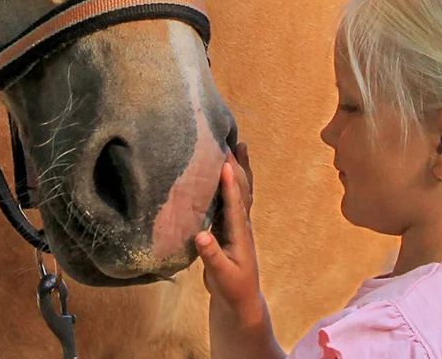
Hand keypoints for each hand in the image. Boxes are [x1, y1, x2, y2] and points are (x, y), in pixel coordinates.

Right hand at [195, 143, 280, 357]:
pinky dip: (233, 181)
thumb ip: (212, 256)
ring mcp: (237, 224)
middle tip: (229, 141)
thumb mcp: (222, 276)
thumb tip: (200, 235)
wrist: (240, 300)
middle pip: (241, 191)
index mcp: (240, 235)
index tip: (225, 164)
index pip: (235, 206)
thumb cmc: (232, 289)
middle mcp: (241, 225)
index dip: (230, 186)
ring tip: (239, 145)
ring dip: (240, 168)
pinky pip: (233, 198)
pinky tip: (227, 170)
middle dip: (236, 167)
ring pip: (241, 191)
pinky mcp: (230, 227)